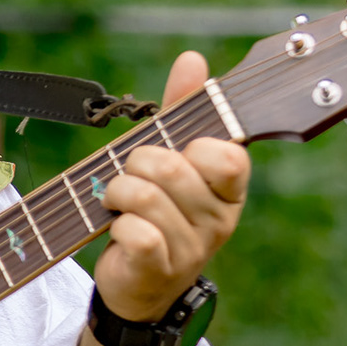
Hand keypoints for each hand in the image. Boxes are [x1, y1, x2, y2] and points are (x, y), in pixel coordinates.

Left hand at [75, 51, 249, 345]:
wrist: (140, 287)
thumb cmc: (158, 212)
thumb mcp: (173, 158)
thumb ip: (185, 110)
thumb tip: (193, 58)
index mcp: (230, 189)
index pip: (226, 154)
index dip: (192, 147)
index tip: (178, 155)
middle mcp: (219, 219)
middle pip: (169, 165)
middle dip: (135, 164)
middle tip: (131, 180)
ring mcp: (192, 248)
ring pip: (145, 195)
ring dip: (117, 192)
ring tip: (118, 203)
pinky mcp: (159, 269)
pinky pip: (135, 231)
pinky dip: (116, 225)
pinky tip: (118, 231)